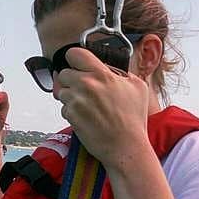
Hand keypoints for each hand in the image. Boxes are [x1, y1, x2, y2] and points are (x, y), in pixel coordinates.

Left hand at [56, 47, 150, 166]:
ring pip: (62, 92)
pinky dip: (72, 111)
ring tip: (88, 106)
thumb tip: (105, 67)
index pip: (74, 54)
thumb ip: (119, 72)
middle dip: (71, 80)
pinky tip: (86, 117)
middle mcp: (86, 85)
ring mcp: (76, 101)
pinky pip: (64, 108)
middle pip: (63, 74)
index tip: (78, 64)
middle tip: (84, 89)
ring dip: (71, 97)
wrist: (126, 145)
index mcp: (101, 74)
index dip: (74, 59)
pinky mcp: (70, 115)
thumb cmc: (133, 117)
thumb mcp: (137, 86)